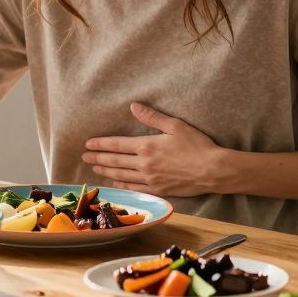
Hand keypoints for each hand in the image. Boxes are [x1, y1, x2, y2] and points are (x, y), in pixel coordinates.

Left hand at [82, 102, 224, 195]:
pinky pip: (135, 188)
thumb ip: (152, 117)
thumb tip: (134, 106)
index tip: (88, 144)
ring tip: (94, 168)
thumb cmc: (197, 145)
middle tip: (84, 157)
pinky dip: (122, 185)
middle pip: (115, 161)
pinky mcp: (158, 190)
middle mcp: (144, 164)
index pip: (117, 145)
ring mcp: (150, 179)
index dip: (100, 144)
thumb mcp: (175, 125)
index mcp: (147, 146)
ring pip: (121, 175)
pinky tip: (115, 183)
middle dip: (98, 158)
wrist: (213, 171)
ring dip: (106, 171)